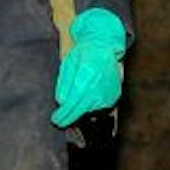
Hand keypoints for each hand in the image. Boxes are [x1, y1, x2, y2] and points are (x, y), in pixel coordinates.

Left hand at [52, 7, 126, 126]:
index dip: (63, 114)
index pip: (73, 102)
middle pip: (81, 109)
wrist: (104, 48)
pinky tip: (88, 94)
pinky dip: (91, 104)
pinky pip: (98, 106)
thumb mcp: (68, 64)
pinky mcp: (114, 97)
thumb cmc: (83, 54)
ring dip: (80, 108)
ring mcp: (108, 93)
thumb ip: (64, 83)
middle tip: (59, 120)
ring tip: (77, 96)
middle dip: (69, 116)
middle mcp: (99, 87)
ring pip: (89, 109)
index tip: (55, 120)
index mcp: (86, 77)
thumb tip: (61, 101)